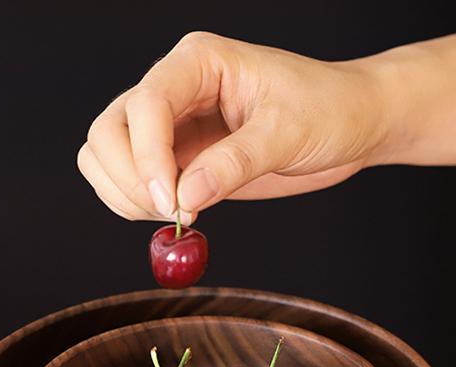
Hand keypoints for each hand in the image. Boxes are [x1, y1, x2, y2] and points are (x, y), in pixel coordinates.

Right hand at [77, 32, 385, 221]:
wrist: (350, 124)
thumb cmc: (329, 110)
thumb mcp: (288, 134)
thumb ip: (235, 163)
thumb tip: (184, 200)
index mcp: (198, 62)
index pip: (145, 104)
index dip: (148, 159)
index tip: (173, 204)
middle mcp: (173, 89)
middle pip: (108, 132)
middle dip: (130, 179)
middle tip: (175, 213)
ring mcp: (168, 125)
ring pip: (104, 157)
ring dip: (126, 195)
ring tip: (177, 215)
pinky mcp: (174, 159)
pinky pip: (128, 182)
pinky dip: (136, 206)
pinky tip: (178, 215)